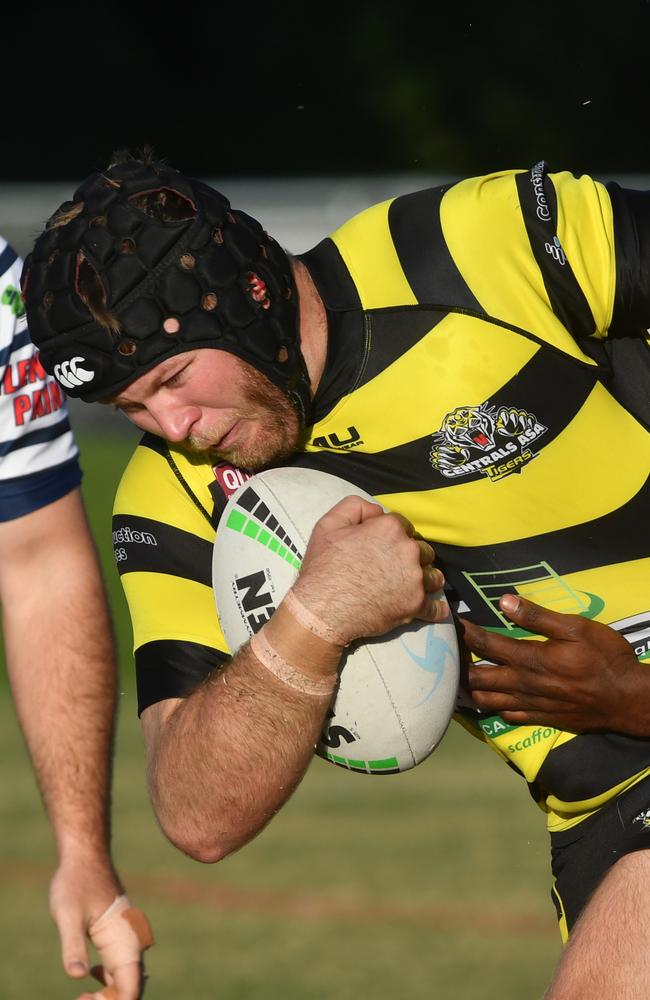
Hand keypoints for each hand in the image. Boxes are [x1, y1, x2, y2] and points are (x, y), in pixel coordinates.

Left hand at [49, 858, 152, 998]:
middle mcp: (131, 941)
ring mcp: (126, 938)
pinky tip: (91, 975)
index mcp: (124, 939)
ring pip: (127, 978)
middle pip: (131, 986)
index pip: (132, 985)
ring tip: (83, 996)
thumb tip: (77, 975)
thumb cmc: (76, 882)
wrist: (85, 856)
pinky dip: (108, 980)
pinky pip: (120, 966)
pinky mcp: (118, 936)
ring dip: (109, 994)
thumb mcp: (68, 914)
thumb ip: (73, 945)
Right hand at [293, 496, 446, 643]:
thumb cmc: (324, 567)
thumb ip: (356, 507)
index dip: (392, 533)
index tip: (382, 545)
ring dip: (425, 578)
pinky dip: (435, 609)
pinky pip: (435, 608)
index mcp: (390, 529)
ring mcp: (415, 579)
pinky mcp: (416, 605)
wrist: (322, 610)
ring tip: (413, 584)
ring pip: (433, 575)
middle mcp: (409, 551)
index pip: (402, 524)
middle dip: (411, 555)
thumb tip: (377, 512)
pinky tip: (435, 609)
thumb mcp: (329, 524)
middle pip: (422, 549)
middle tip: (394, 566)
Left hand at [462, 594, 645, 733]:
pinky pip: (505, 715)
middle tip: (449, 651)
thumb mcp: (576, 628)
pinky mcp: (539, 718)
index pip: (484, 645)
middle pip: (476, 677)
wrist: (626, 699)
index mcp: (529, 659)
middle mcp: (523, 684)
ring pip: (486, 701)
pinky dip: (491, 707)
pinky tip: (487, 698)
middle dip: (459, 664)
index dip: (464, 633)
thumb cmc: (604, 657)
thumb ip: (538, 617)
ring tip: (458, 675)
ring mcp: (529, 705)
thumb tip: (505, 601)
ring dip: (469, 688)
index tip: (451, 622)